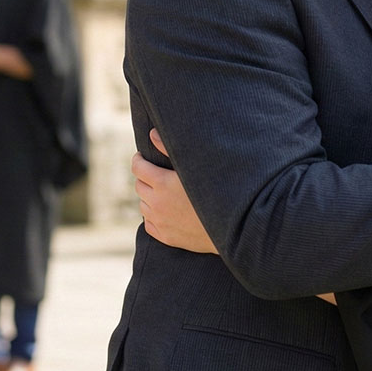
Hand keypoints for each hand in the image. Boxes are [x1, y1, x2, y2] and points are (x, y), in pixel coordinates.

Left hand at [133, 130, 217, 253]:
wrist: (233, 224)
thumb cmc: (217, 188)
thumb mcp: (195, 165)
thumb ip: (169, 147)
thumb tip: (151, 133)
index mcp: (162, 183)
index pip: (138, 168)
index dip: (138, 160)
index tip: (142, 157)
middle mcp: (157, 203)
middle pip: (139, 186)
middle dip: (145, 177)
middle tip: (155, 173)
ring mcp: (161, 222)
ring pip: (142, 205)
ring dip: (149, 196)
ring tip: (162, 192)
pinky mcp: (166, 237)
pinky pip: (149, 224)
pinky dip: (153, 215)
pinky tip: (165, 211)